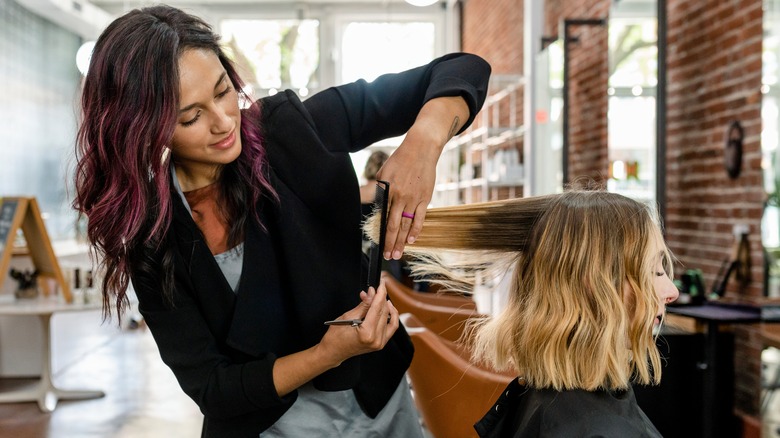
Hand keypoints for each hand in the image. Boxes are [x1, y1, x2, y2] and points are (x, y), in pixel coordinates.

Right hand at [318, 280, 398, 366]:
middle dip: (381, 298)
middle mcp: (376, 340)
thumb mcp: (348, 317)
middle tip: (375, 289)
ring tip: (379, 298)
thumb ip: (363, 305)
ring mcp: (380, 343)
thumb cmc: (335, 337)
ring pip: (389, 319)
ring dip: (386, 306)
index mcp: (367, 333)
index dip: (380, 293)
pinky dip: (391, 316)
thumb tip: (371, 293)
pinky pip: (391, 327)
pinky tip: (387, 308)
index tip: (381, 283)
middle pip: (384, 313)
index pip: (377, 308)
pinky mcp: (381, 343)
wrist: (333, 352)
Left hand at [376, 96, 468, 259]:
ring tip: (399, 254)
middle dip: (391, 243)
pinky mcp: (425, 198)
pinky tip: (412, 240)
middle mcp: (401, 197)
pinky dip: (416, 230)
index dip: (381, 233)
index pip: (383, 218)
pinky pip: (420, 218)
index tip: (378, 245)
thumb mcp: (383, 173)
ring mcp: (414, 199)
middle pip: (394, 226)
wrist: (421, 149)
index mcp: (389, 191)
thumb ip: (376, 190)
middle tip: (389, 256)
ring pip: (407, 225)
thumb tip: (369, 202)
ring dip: (403, 241)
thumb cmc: (399, 160)